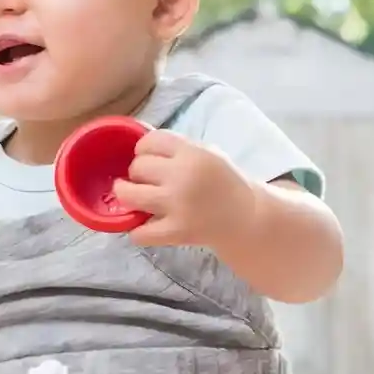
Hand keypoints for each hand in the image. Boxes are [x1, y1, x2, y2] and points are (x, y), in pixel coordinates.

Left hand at [113, 129, 255, 248]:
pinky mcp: (176, 232)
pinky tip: (145, 226)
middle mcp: (183, 176)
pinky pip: (138, 233)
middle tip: (148, 182)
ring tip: (135, 198)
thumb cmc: (222, 183)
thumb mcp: (207, 154)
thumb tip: (139, 147)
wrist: (246, 218)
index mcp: (193, 153)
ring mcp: (178, 205)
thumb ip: (177, 149)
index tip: (148, 158)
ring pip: (128, 195)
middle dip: (138, 173)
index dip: (143, 149)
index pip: (150, 141)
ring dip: (127, 196)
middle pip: (137, 167)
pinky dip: (137, 231)